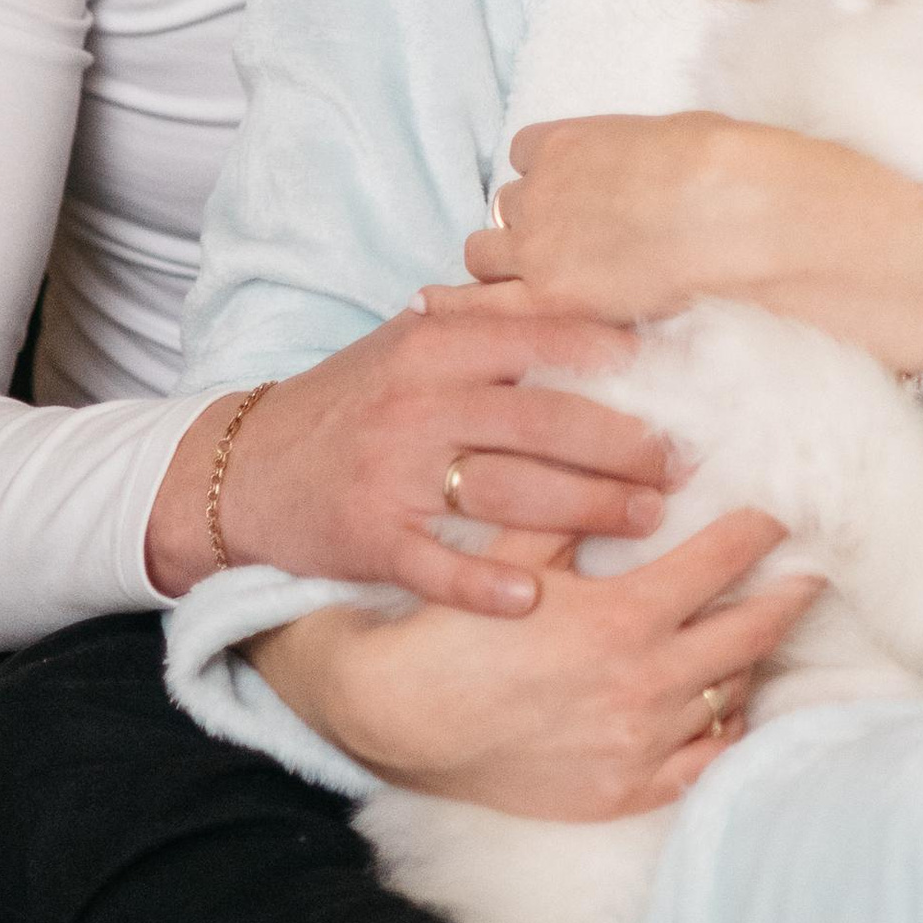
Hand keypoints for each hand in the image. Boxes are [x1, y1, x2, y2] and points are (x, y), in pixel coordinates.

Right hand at [146, 286, 672, 615]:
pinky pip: (436, 565)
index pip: (542, 342)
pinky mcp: (369, 538)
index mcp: (435, 346)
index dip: (617, 362)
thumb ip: (487, 332)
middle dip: (623, 445)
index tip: (678, 383)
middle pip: (543, 422)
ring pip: (508, 490)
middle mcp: (418, 404)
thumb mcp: (408, 347)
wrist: (240, 468)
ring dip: (587, 508)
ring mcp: (392, 473)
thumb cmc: (349, 403)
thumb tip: (594, 322)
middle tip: (682, 464)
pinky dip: (485, 584)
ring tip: (649, 518)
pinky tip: (536, 600)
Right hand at [246, 509, 823, 815]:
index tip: (782, 510)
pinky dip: (722, 728)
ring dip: (752, 657)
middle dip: (788, 593)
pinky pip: (703, 760)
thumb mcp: (514, 551)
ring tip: (766, 629)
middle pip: (751, 630)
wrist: (400, 719)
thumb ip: (576, 506)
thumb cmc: (456, 625)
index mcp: (624, 617)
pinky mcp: (625, 788)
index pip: (722, 560)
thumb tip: (635, 465)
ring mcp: (639, 743)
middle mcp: (645, 683)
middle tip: (814, 570)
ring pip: (728, 693)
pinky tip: (726, 703)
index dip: (759, 529)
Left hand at [466, 113, 922, 394]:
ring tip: (556, 295)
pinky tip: (498, 328)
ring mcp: (540, 247)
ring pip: (485, 256)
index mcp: (577, 140)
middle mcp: (545, 188)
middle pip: (507, 208)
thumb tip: (648, 170)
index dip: (554, 182)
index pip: (529, 155)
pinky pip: (481, 309)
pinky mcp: (551, 302)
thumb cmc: (746, 170)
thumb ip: (641, 156)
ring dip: (512, 271)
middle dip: (532, 228)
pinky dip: (483, 314)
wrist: (762, 221)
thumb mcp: (686, 135)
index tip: (579, 203)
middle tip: (574, 254)